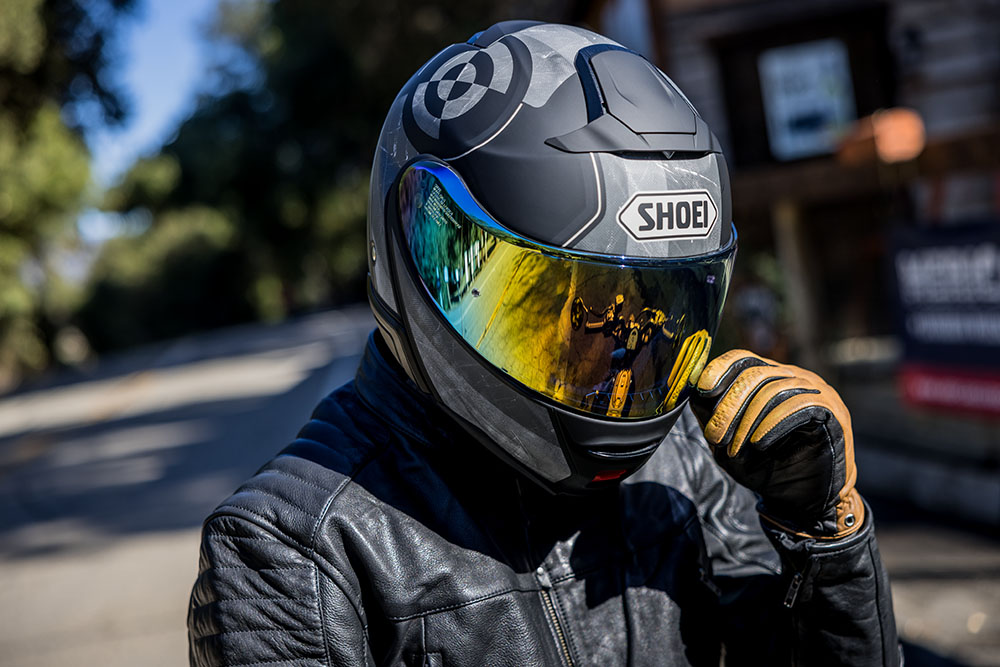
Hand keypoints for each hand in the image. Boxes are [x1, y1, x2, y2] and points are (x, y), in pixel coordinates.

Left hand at [690, 350, 863, 538]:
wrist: (802, 501)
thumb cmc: (766, 467)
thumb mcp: (728, 441)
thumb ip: (712, 415)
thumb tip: (693, 390)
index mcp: (770, 378)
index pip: (743, 359)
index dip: (720, 369)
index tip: (703, 389)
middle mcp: (795, 378)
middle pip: (755, 374)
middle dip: (729, 405)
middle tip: (715, 436)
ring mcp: (817, 392)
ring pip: (774, 390)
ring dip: (747, 421)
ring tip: (736, 448)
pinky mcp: (832, 411)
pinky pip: (799, 406)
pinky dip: (773, 424)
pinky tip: (760, 444)